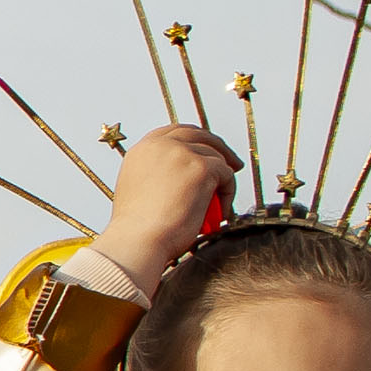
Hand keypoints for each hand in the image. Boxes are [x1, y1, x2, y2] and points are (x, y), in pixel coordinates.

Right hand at [91, 123, 237, 283]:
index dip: (196, 138)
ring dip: (222, 181)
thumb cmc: (138, 226)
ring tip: (218, 206)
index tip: (209, 149)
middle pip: (199, 135)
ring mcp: (182, 153)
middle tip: (232, 164)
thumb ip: (159, 172)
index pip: (175, 131)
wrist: (138, 239)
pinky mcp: (201, 167)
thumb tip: (183, 175)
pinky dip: (227, 194)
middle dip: (219, 148)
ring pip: (217, 158)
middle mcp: (160, 145)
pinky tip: (218, 213)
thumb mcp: (140, 188)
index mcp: (143, 149)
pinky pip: (227, 175)